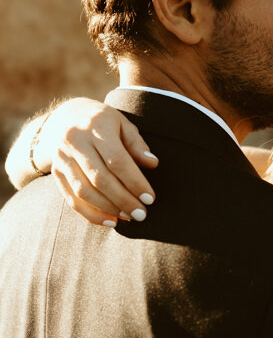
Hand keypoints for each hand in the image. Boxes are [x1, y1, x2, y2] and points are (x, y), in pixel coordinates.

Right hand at [38, 98, 158, 225]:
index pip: (117, 160)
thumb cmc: (102, 122)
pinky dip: (91, 214)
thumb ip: (136, 144)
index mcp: (95, 125)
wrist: (65, 117)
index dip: (135, 182)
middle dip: (123, 200)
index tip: (150, 198)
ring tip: (129, 217)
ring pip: (84, 191)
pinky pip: (72, 199)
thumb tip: (152, 163)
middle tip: (142, 214)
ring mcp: (61, 157)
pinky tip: (110, 221)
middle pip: (100, 178)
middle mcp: (74, 141)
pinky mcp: (55, 172)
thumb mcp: (122, 124)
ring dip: (108, 209)